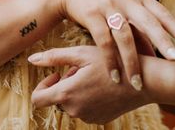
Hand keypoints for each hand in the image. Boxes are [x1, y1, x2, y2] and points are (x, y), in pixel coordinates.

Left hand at [30, 45, 148, 123]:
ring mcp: (88, 117)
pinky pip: (86, 109)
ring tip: (95, 74)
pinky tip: (103, 83)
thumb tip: (31, 59)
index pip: (37, 99)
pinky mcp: (100, 120)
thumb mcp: (82, 53)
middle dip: (65, 83)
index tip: (56, 73)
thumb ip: (54, 57)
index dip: (42, 85)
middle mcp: (75, 110)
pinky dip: (89, 97)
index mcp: (66, 93)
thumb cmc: (112, 61)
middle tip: (82, 68)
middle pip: (57, 98)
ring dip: (77, 89)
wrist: (143, 80)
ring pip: (73, 103)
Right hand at [47, 0, 174, 90]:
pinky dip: (110, 60)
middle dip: (163, 42)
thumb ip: (140, 26)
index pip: (163, 14)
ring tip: (138, 83)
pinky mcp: (91, 15)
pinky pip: (103, 41)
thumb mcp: (124, 5)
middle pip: (149, 22)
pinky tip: (115, 76)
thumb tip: (157, 53)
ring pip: (125, 36)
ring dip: (132, 61)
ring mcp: (109, 6)